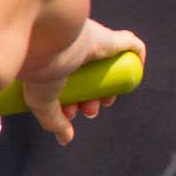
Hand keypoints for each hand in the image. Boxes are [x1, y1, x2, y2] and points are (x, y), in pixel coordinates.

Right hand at [16, 20, 146, 145]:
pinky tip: (133, 75)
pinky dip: (136, 60)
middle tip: (88, 110)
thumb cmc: (39, 66)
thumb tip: (66, 138)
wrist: (45, 39)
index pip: (71, 82)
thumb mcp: (42, 100)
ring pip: (108, 66)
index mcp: (54, 59)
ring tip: (101, 103)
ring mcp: (93, 41)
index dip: (75, 100)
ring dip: (109, 88)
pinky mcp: (110, 36)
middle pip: (91, 76)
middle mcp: (74, 48)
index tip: (70, 112)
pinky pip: (131, 46)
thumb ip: (53, 120)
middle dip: (91, 98)